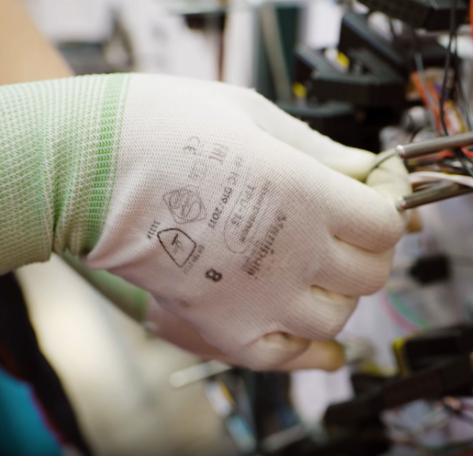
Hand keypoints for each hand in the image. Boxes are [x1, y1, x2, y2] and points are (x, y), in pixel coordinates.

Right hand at [84, 74, 408, 369]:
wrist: (83, 166)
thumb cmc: (160, 129)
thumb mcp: (256, 117)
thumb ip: (321, 151)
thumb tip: (366, 168)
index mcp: (309, 194)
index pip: (387, 224)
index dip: (389, 209)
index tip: (379, 198)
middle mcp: (296, 252)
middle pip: (371, 274)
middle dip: (370, 252)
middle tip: (352, 233)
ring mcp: (261, 296)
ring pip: (336, 319)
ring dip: (335, 296)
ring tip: (314, 270)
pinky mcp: (223, 326)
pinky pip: (283, 356)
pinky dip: (299, 346)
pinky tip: (297, 322)